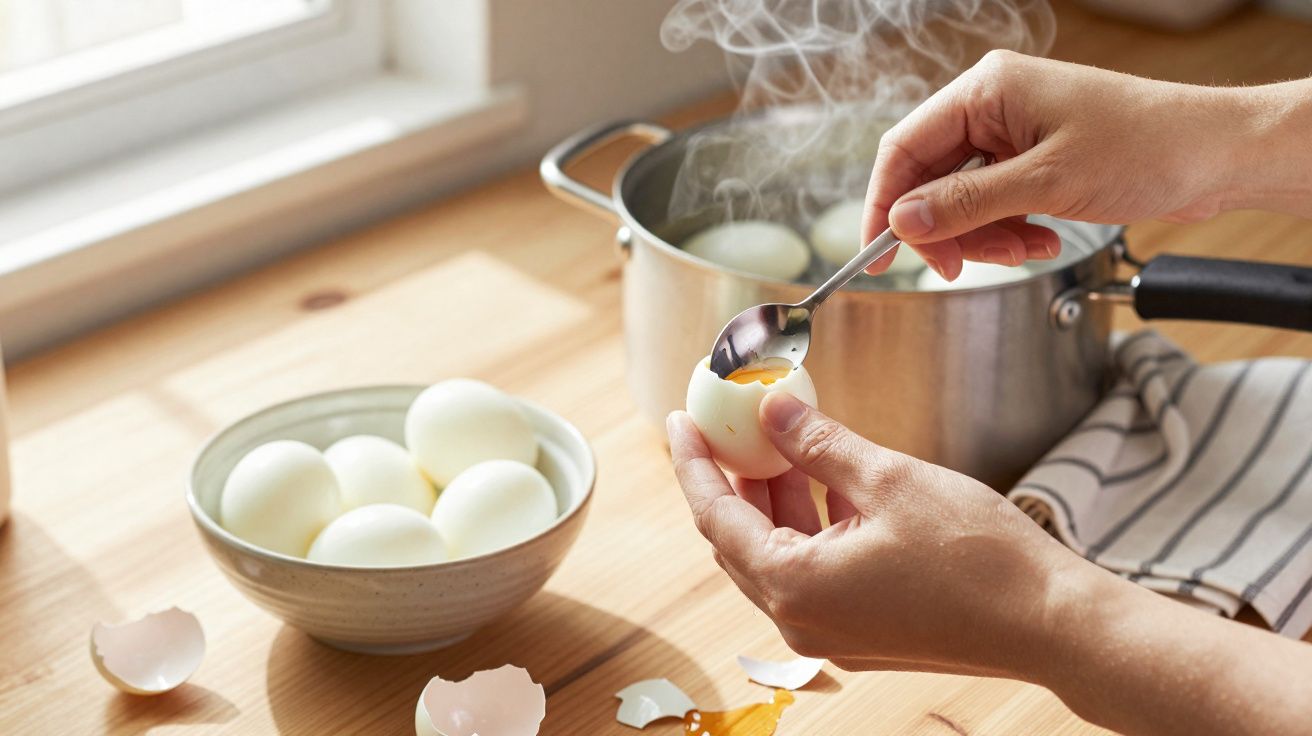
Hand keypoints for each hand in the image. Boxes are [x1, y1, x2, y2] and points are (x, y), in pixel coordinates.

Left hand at [667, 392, 1311, 735]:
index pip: (715, 516)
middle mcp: (801, 621)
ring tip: (781, 440)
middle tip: (730, 425)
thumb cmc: (980, 559)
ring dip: (775, 499)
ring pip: (777, 554)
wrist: (1052, 623)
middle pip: (739, 539)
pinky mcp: (861, 631)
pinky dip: (810, 525)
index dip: (695, 463)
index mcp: (794, 587)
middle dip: (733, 478)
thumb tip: (772, 409)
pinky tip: (827, 479)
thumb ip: (818, 442)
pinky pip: (812, 571)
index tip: (681, 422)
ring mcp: (831, 632)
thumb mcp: (887, 479)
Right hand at [861, 51, 1252, 279]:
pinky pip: (994, 204)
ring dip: (985, 236)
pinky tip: (1042, 239)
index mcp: (986, 90)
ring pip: (962, 200)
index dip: (884, 204)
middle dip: (947, 229)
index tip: (879, 253)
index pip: (904, 148)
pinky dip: (1008, 231)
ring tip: (1025, 249)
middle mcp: (993, 108)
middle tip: (961, 265)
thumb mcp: (1046, 182)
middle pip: (930, 179)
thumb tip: (904, 222)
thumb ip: (967, 204)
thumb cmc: (1146, 146)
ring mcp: (1014, 135)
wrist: (1218, 155)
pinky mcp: (1034, 161)